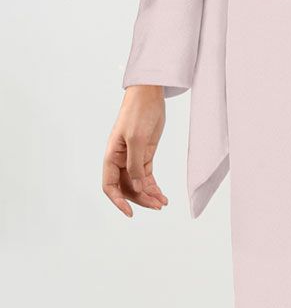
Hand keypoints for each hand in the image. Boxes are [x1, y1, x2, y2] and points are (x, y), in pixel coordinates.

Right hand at [103, 85, 167, 216]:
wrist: (149, 95)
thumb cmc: (138, 112)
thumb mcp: (137, 138)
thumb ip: (135, 164)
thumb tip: (137, 187)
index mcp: (111, 156)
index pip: (109, 185)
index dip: (118, 201)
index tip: (130, 212)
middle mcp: (120, 160)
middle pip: (126, 187)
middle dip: (140, 199)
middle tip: (156, 206)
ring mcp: (133, 158)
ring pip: (138, 183)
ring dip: (148, 195)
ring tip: (162, 203)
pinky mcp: (145, 154)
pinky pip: (147, 175)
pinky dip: (153, 186)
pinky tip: (161, 194)